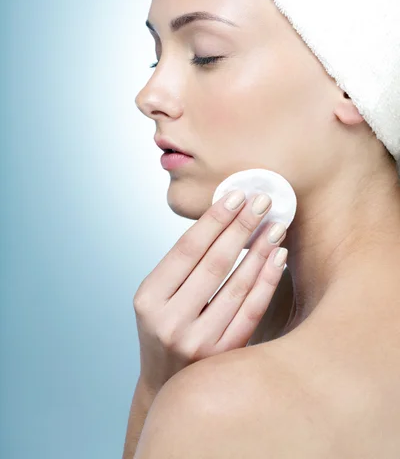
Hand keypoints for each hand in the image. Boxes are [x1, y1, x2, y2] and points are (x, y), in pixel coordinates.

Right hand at [133, 190, 287, 396]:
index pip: (187, 248)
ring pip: (237, 285)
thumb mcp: (158, 295)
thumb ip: (183, 265)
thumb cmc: (165, 326)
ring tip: (275, 225)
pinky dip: (267, 281)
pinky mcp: (224, 356)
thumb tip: (224, 216)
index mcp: (148, 299)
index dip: (214, 219)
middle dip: (241, 226)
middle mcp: (169, 321)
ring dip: (259, 250)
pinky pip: (252, 310)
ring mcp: (197, 341)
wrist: (167, 383)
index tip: (236, 194)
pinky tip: (277, 257)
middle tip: (262, 200)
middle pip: (214, 263)